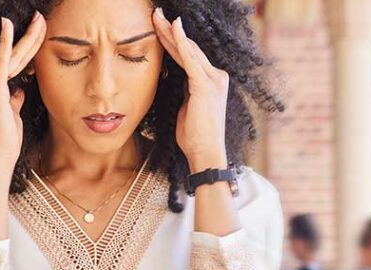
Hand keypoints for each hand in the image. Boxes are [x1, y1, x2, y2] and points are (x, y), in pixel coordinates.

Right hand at [0, 13, 46, 175]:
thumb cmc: (4, 143)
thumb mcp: (12, 116)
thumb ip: (13, 99)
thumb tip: (19, 90)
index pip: (11, 62)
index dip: (25, 46)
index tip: (36, 31)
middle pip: (13, 56)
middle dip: (29, 36)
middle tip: (41, 18)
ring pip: (14, 58)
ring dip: (29, 39)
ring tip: (40, 21)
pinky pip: (1, 61)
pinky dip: (5, 42)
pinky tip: (8, 24)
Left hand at [152, 8, 229, 170]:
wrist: (205, 153)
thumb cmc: (194, 137)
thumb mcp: (186, 108)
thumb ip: (185, 92)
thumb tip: (177, 83)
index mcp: (211, 82)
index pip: (189, 55)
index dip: (173, 40)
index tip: (159, 28)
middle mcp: (215, 77)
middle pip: (188, 48)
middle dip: (170, 30)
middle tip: (155, 13)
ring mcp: (212, 80)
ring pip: (187, 49)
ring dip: (170, 31)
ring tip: (156, 16)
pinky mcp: (205, 85)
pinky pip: (190, 58)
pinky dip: (181, 41)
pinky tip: (173, 27)